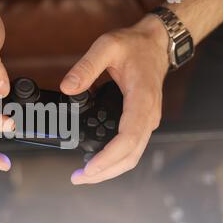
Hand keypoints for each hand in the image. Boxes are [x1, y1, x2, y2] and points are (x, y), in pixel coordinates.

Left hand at [61, 15, 169, 184]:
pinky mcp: (141, 123)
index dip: (109, 157)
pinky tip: (98, 162)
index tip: (89, 168)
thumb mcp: (108, 46)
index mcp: (142, 100)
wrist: (155, 45)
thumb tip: (67, 88)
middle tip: (78, 177)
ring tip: (84, 175)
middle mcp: (148, 116)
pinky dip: (114, 161)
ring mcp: (147, 122)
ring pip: (132, 156)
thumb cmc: (135, 46)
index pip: (128, 138)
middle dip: (104, 172)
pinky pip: (131, 149)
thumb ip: (86, 67)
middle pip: (130, 156)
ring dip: (109, 170)